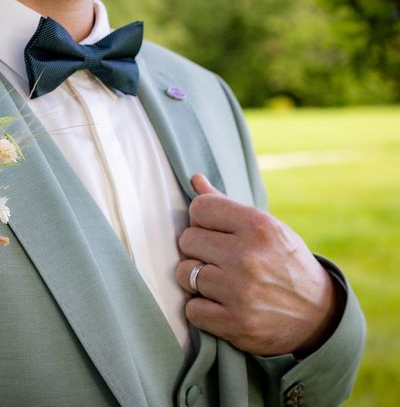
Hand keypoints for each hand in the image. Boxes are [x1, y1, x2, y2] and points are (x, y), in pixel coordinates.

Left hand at [176, 174, 342, 355]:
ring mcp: (240, 291)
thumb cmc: (283, 262)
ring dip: (195, 280)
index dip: (202, 220)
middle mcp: (248, 256)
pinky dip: (201, 309)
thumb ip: (226, 205)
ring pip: (184, 274)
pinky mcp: (234, 323)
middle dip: (198, 249)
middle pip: (187, 240)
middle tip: (217, 259)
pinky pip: (191, 309)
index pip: (200, 208)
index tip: (214, 232)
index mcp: (258, 226)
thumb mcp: (266, 228)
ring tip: (217, 282)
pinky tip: (220, 305)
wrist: (318, 315)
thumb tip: (195, 179)